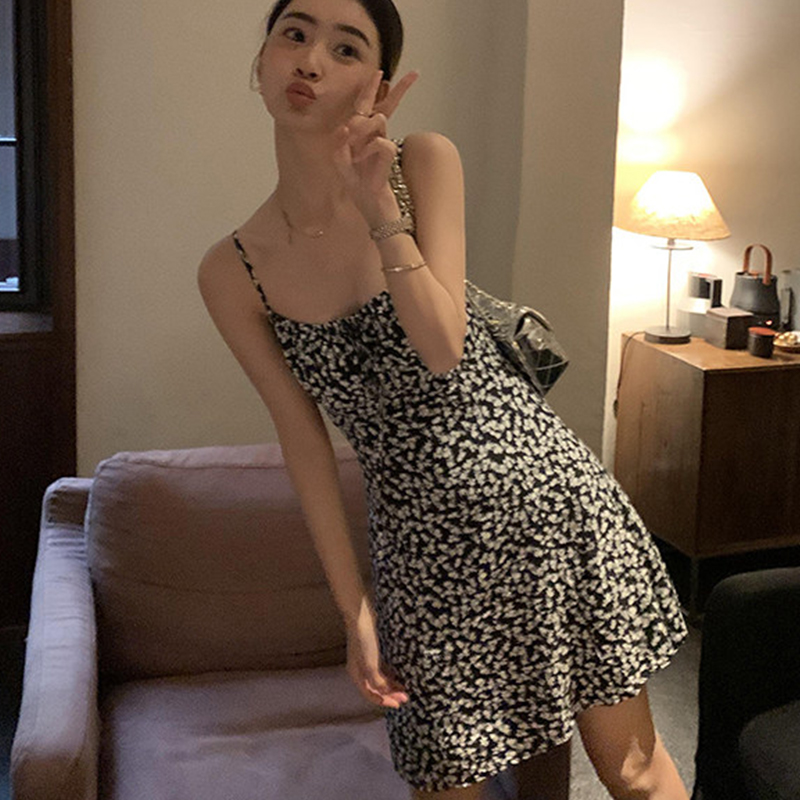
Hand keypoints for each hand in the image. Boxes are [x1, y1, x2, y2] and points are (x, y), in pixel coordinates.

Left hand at [332, 69, 418, 215]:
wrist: (368, 201)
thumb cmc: (356, 182)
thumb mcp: (340, 162)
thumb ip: (340, 144)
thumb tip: (346, 127)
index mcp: (362, 133)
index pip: (366, 106)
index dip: (372, 88)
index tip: (380, 72)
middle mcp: (374, 134)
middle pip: (382, 105)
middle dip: (395, 89)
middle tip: (406, 73)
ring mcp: (383, 142)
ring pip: (377, 119)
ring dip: (362, 128)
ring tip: (353, 144)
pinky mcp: (388, 152)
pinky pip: (379, 142)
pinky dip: (367, 149)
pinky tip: (360, 160)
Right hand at [345, 598, 409, 708]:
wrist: (361, 616)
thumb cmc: (363, 639)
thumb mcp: (370, 663)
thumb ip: (378, 680)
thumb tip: (386, 693)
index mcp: (357, 675)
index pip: (371, 694)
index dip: (384, 701)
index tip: (399, 704)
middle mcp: (360, 670)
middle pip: (376, 688)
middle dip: (390, 694)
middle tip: (405, 697)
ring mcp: (366, 660)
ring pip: (380, 678)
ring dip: (391, 684)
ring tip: (404, 687)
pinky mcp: (373, 651)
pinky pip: (382, 668)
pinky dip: (390, 674)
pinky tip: (398, 674)